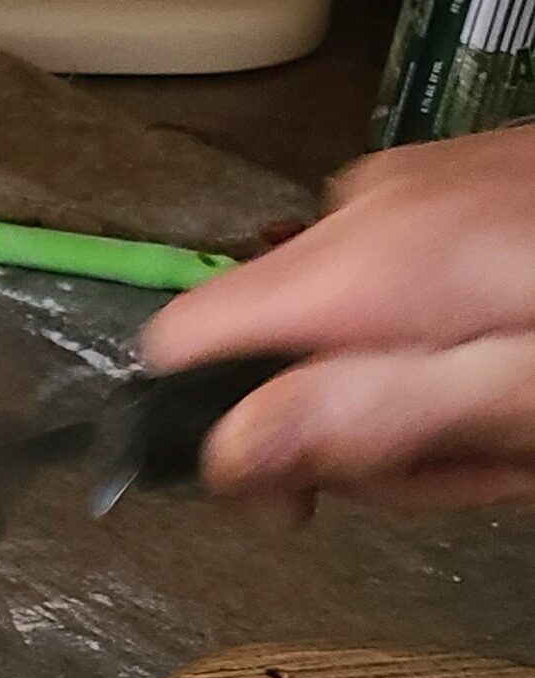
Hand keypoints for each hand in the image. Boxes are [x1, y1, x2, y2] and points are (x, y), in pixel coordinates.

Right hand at [139, 122, 534, 512]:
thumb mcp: (515, 397)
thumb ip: (370, 419)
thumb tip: (228, 447)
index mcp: (364, 263)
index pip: (176, 343)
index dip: (208, 431)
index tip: (285, 492)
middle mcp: (367, 210)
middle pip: (262, 348)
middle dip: (342, 430)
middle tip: (445, 462)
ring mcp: (408, 189)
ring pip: (328, 324)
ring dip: (396, 392)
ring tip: (492, 417)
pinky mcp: (447, 184)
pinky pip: (384, 282)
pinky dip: (428, 337)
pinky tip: (496, 354)